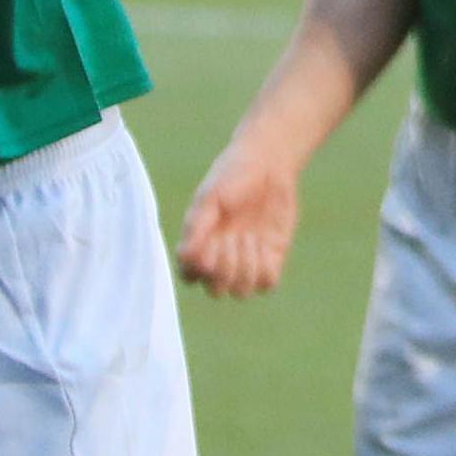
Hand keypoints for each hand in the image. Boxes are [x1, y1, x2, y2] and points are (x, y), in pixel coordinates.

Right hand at [176, 139, 302, 296]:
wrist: (268, 163)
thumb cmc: (232, 176)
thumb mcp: (211, 197)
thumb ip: (197, 227)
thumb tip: (184, 257)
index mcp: (200, 243)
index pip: (190, 277)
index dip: (197, 269)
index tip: (208, 244)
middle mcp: (222, 257)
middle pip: (216, 290)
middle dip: (223, 269)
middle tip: (231, 237)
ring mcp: (247, 260)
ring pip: (241, 292)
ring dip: (244, 269)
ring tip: (248, 238)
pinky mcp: (272, 257)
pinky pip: (267, 284)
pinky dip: (264, 270)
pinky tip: (262, 243)